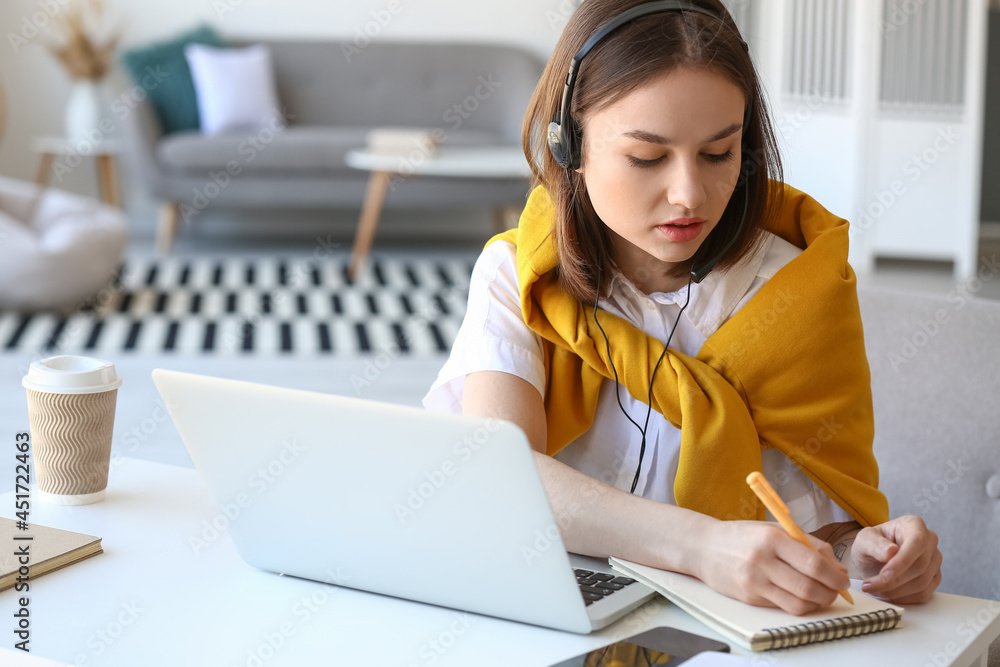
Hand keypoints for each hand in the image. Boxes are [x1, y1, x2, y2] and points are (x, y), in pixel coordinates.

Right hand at [696, 520, 850, 615]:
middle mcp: (762, 560)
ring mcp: (754, 582)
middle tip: (836, 590)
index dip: (835, 576)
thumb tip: (837, 567)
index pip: (813, 564)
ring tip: (821, 595)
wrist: (703, 547)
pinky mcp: (748, 598)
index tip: (843, 579)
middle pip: (809, 587)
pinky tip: (800, 596)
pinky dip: (798, 605)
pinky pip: (782, 607)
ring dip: (817, 603)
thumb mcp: (774, 529)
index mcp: (772, 538)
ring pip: (798, 604)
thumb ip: (808, 544)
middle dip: (830, 593)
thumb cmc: (742, 536)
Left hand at [850, 515, 941, 603]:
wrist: (872, 559)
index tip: (884, 575)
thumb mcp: (864, 539)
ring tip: (874, 589)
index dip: (902, 562)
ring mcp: (934, 561)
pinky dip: (903, 598)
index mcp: (914, 525)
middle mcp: (929, 541)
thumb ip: (874, 543)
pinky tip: (886, 593)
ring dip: (895, 591)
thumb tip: (891, 551)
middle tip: (870, 585)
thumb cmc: (870, 545)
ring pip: (922, 583)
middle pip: (920, 566)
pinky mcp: (934, 578)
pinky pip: (923, 594)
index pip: (916, 543)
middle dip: (893, 581)